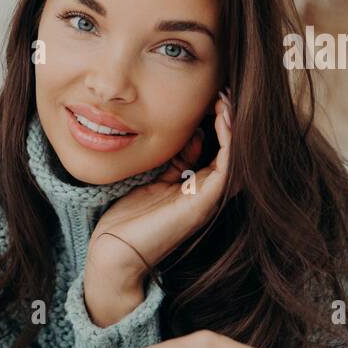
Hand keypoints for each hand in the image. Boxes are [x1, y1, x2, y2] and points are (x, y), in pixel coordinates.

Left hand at [86, 89, 232, 292]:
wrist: (113, 254)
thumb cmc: (127, 221)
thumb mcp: (153, 180)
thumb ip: (172, 162)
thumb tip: (189, 135)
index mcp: (194, 189)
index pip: (217, 150)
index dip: (217, 124)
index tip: (212, 98)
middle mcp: (206, 194)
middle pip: (231, 153)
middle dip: (230, 122)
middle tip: (224, 94)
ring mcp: (206, 201)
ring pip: (234, 158)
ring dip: (233, 128)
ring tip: (226, 101)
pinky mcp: (201, 205)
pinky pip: (226, 168)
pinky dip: (228, 142)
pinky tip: (222, 120)